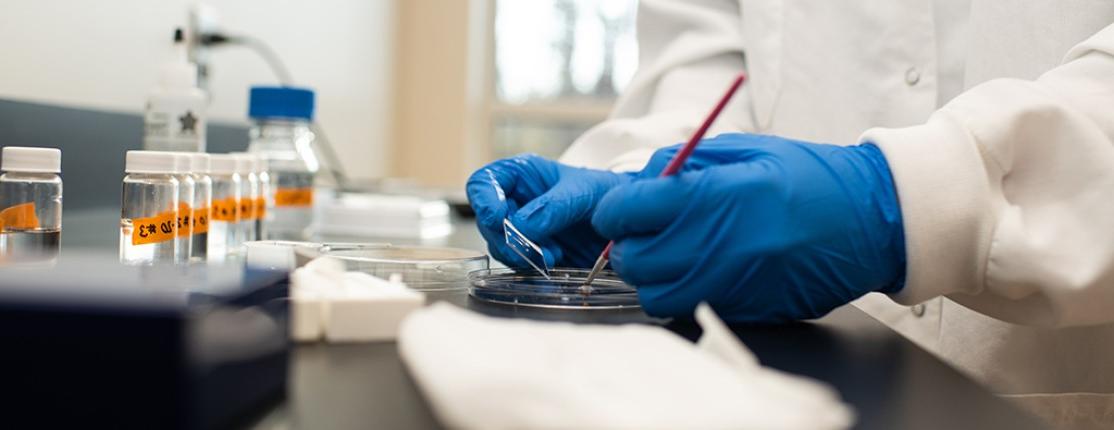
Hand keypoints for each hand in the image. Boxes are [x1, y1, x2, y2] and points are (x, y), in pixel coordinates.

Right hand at [466, 154, 631, 267]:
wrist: (630, 221)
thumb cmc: (608, 192)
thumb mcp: (585, 191)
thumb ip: (553, 207)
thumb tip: (520, 227)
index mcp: (522, 175)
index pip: (484, 183)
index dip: (484, 200)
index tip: (498, 219)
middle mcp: (516, 201)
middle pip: (486, 220)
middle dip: (505, 237)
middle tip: (530, 247)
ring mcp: (522, 229)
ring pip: (499, 245)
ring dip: (519, 255)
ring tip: (551, 255)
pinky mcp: (533, 253)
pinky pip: (517, 263)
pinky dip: (530, 266)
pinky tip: (555, 261)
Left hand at [591, 133, 905, 322]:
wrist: (872, 221)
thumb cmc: (810, 177)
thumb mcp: (747, 151)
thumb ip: (685, 162)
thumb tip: (639, 179)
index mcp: (715, 197)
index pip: (628, 210)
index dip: (615, 208)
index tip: (621, 205)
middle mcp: (717, 246)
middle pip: (633, 259)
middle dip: (628, 243)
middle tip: (642, 230)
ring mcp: (730, 284)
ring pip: (653, 294)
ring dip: (650, 275)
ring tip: (667, 254)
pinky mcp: (743, 308)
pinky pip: (685, 309)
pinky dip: (677, 293)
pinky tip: (694, 271)